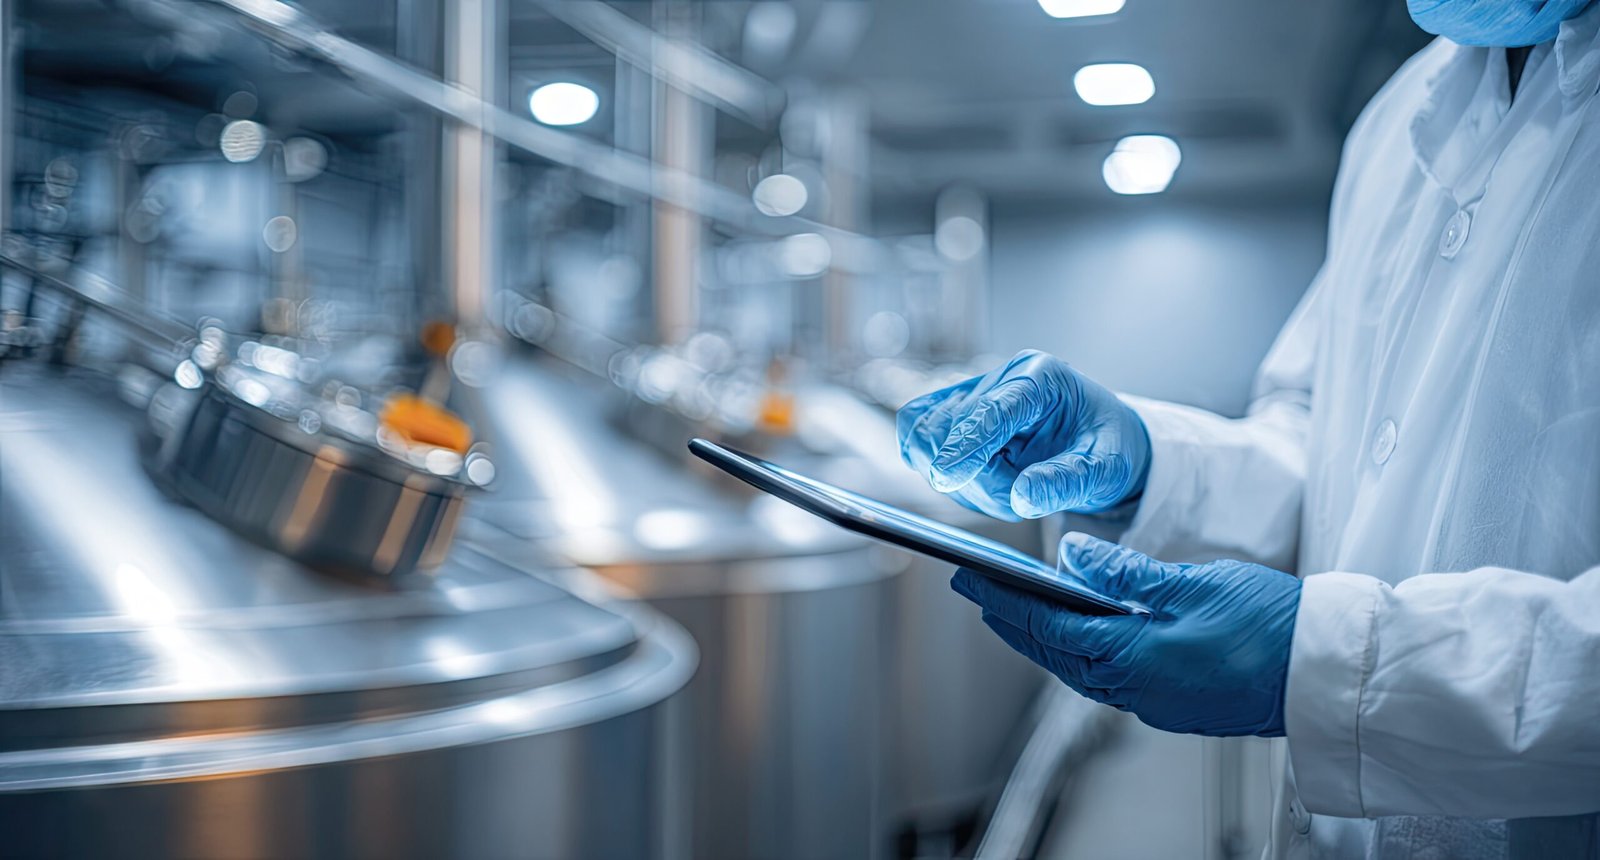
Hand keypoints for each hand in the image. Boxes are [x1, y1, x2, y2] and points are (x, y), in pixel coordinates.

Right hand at [895, 350, 1149, 521]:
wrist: (1096, 444)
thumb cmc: (1104, 447)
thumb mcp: (1107, 467)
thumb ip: (1069, 480)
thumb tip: (1023, 496)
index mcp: (1040, 377)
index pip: (991, 408)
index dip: (966, 443)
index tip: (946, 477)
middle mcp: (1000, 380)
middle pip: (951, 427)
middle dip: (974, 478)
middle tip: (1015, 501)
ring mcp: (971, 397)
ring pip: (928, 437)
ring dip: (959, 481)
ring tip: (1006, 494)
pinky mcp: (952, 417)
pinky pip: (919, 444)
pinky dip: (942, 474)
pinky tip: (979, 485)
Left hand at [952, 533, 1300, 736]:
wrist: (1325, 673)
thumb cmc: (1271, 623)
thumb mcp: (1194, 581)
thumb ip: (1127, 573)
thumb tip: (1073, 554)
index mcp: (1133, 656)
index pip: (1049, 627)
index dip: (1006, 602)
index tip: (972, 579)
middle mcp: (1135, 689)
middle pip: (1055, 654)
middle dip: (1013, 621)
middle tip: (979, 590)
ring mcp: (1154, 703)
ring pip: (1080, 671)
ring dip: (1045, 641)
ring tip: (1018, 609)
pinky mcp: (1173, 705)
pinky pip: (1110, 681)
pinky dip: (1083, 655)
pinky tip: (1081, 634)